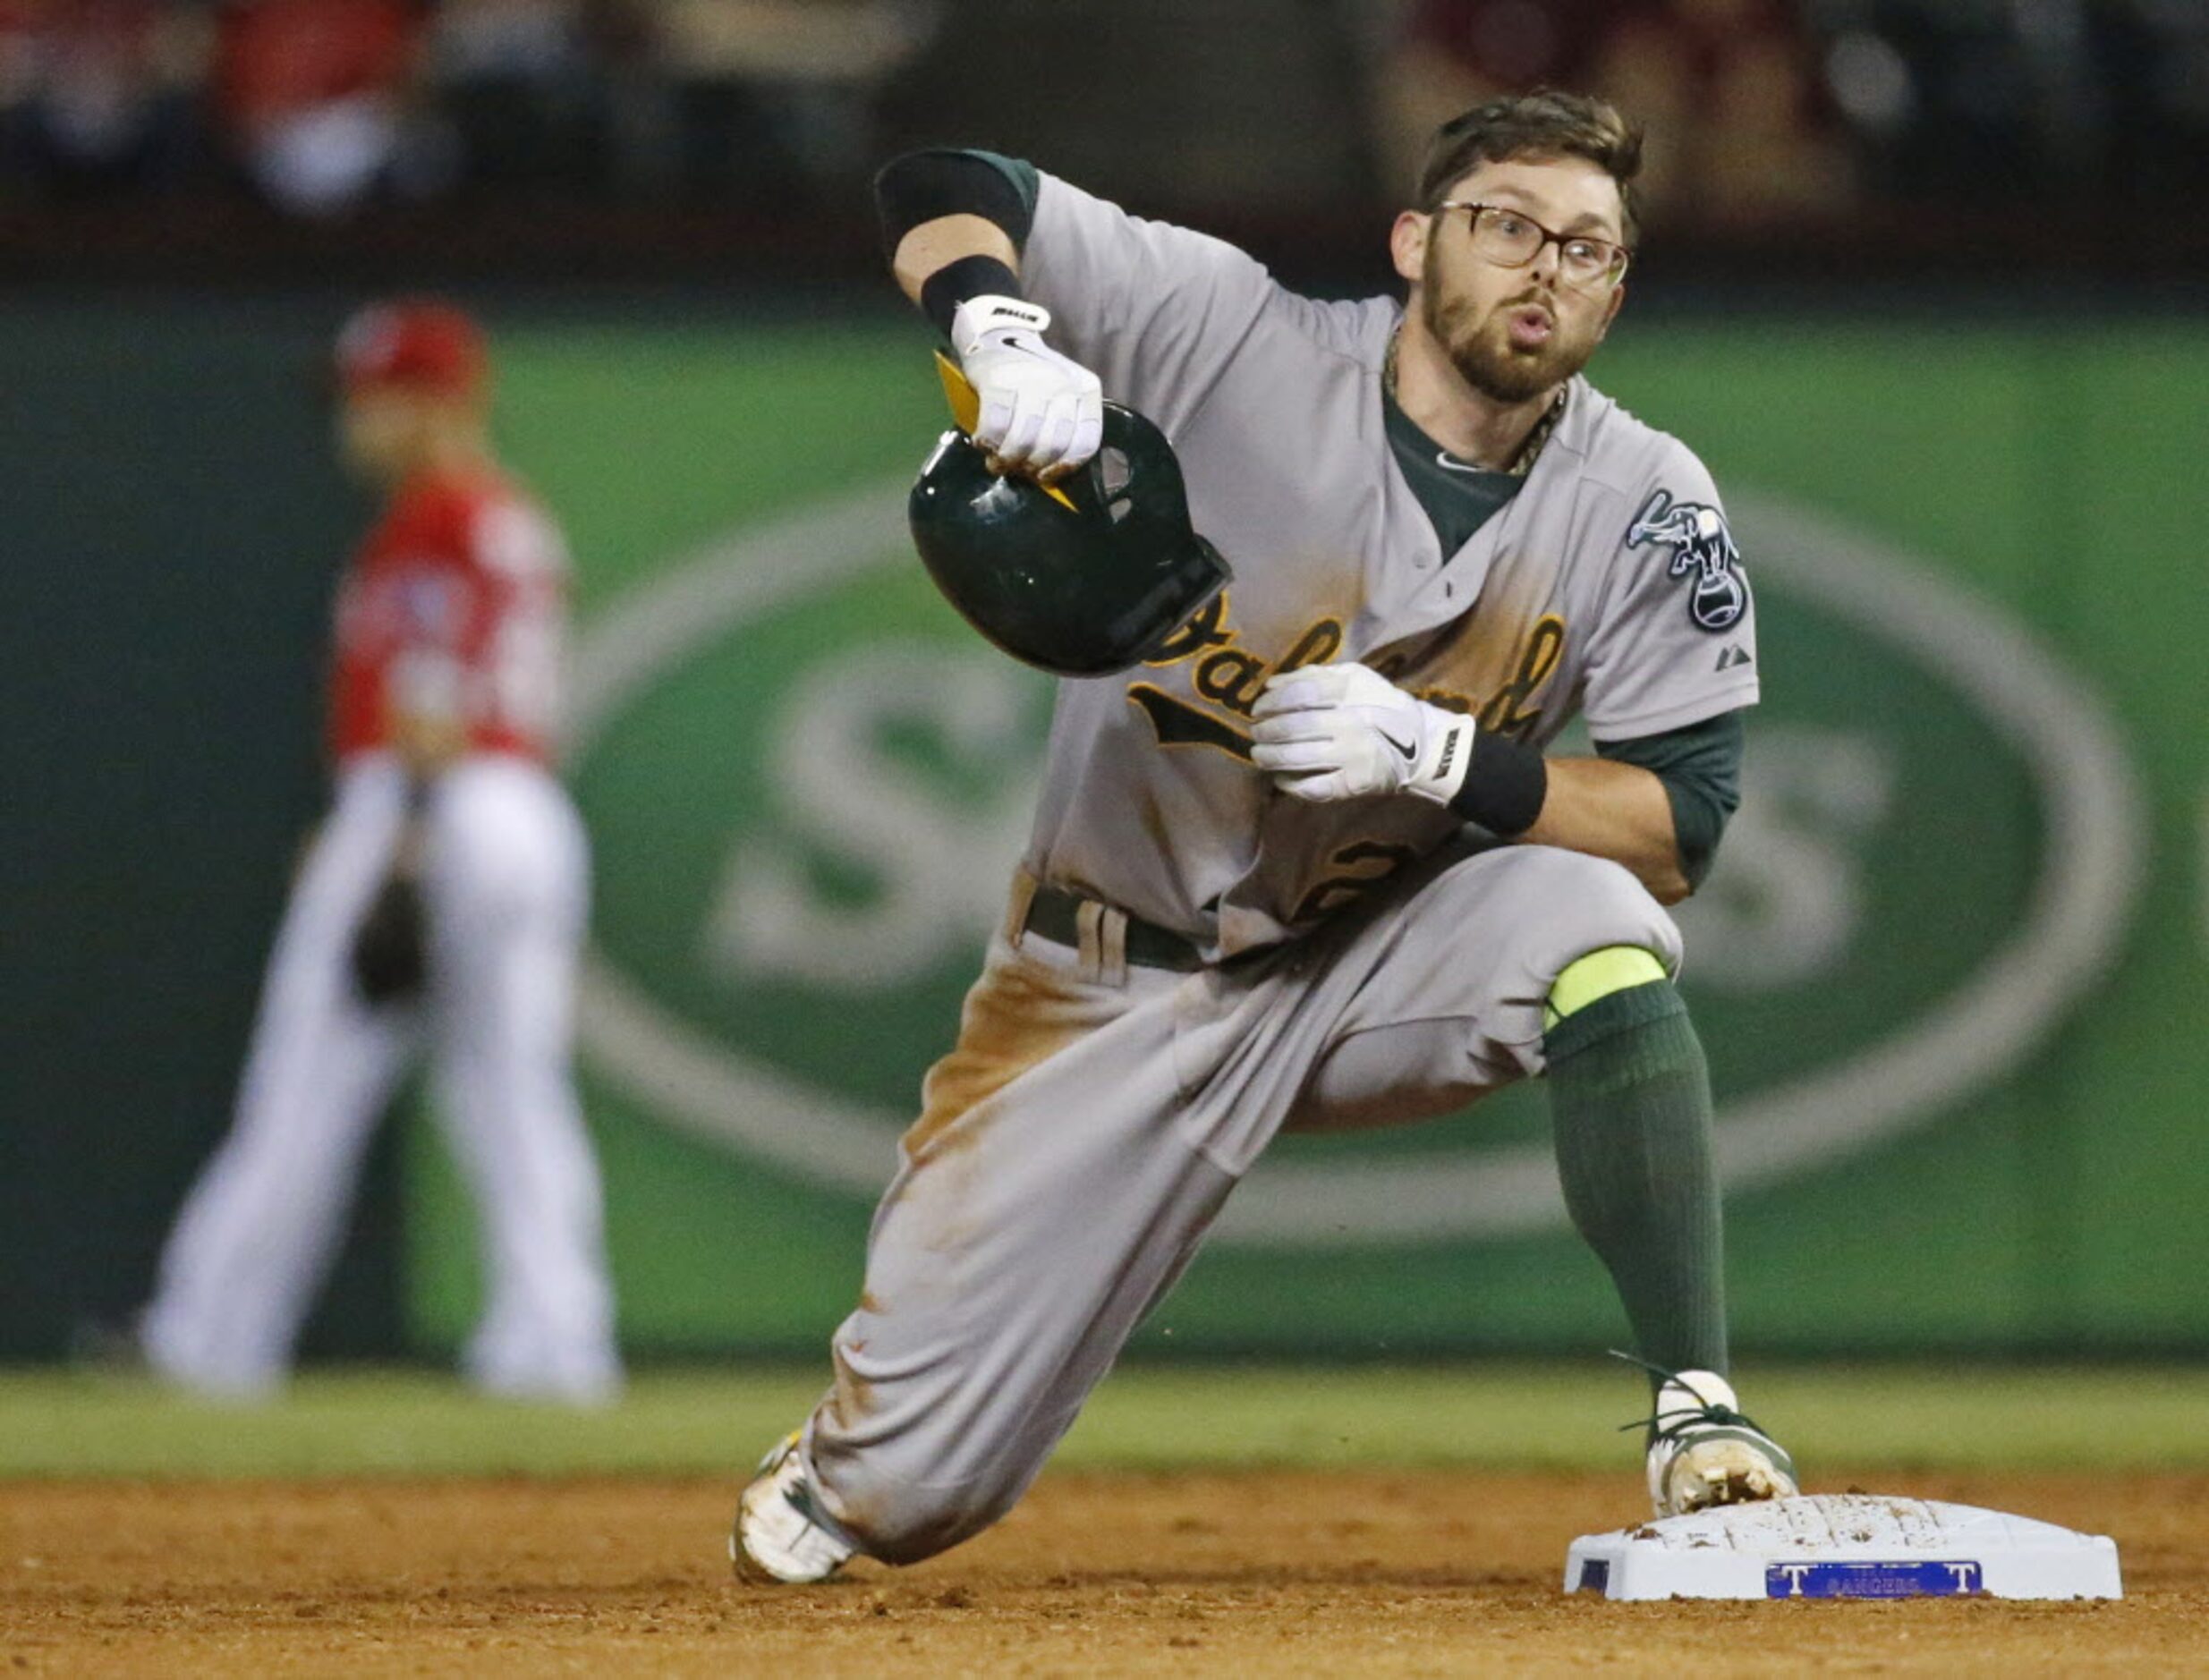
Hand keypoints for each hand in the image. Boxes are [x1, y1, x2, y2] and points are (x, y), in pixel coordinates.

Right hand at [950, 294, 1103, 480]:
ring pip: (1024, 441)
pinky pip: (996, 428)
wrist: (998, 336)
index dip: (1065, 467)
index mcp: (1085, 389)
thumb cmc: (1032, 376)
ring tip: (998, 462)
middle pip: (1053, 446)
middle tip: (1018, 468)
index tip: (1046, 475)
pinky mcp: (999, 381)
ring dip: (1007, 460)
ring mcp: (1031, 381)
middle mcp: (1063, 384)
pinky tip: (983, 444)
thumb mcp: (1062, 394)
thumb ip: (1065, 426)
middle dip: (1032, 466)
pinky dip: (988, 443)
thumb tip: (1050, 473)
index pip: (1086, 441)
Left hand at [1251, 662, 1475, 804]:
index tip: (1258, 709)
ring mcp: (1353, 756)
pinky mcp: (1354, 784)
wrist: (1422, 746)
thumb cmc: (1382, 706)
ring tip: (1259, 756)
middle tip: (1255, 734)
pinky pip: (1313, 787)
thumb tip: (1273, 684)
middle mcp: (1352, 724)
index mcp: (1352, 693)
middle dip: (1266, 732)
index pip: (1301, 694)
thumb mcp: (1357, 678)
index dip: (1272, 702)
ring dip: (1270, 758)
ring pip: (1298, 759)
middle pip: (1295, 728)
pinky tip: (1280, 777)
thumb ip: (1315, 676)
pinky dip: (1290, 784)